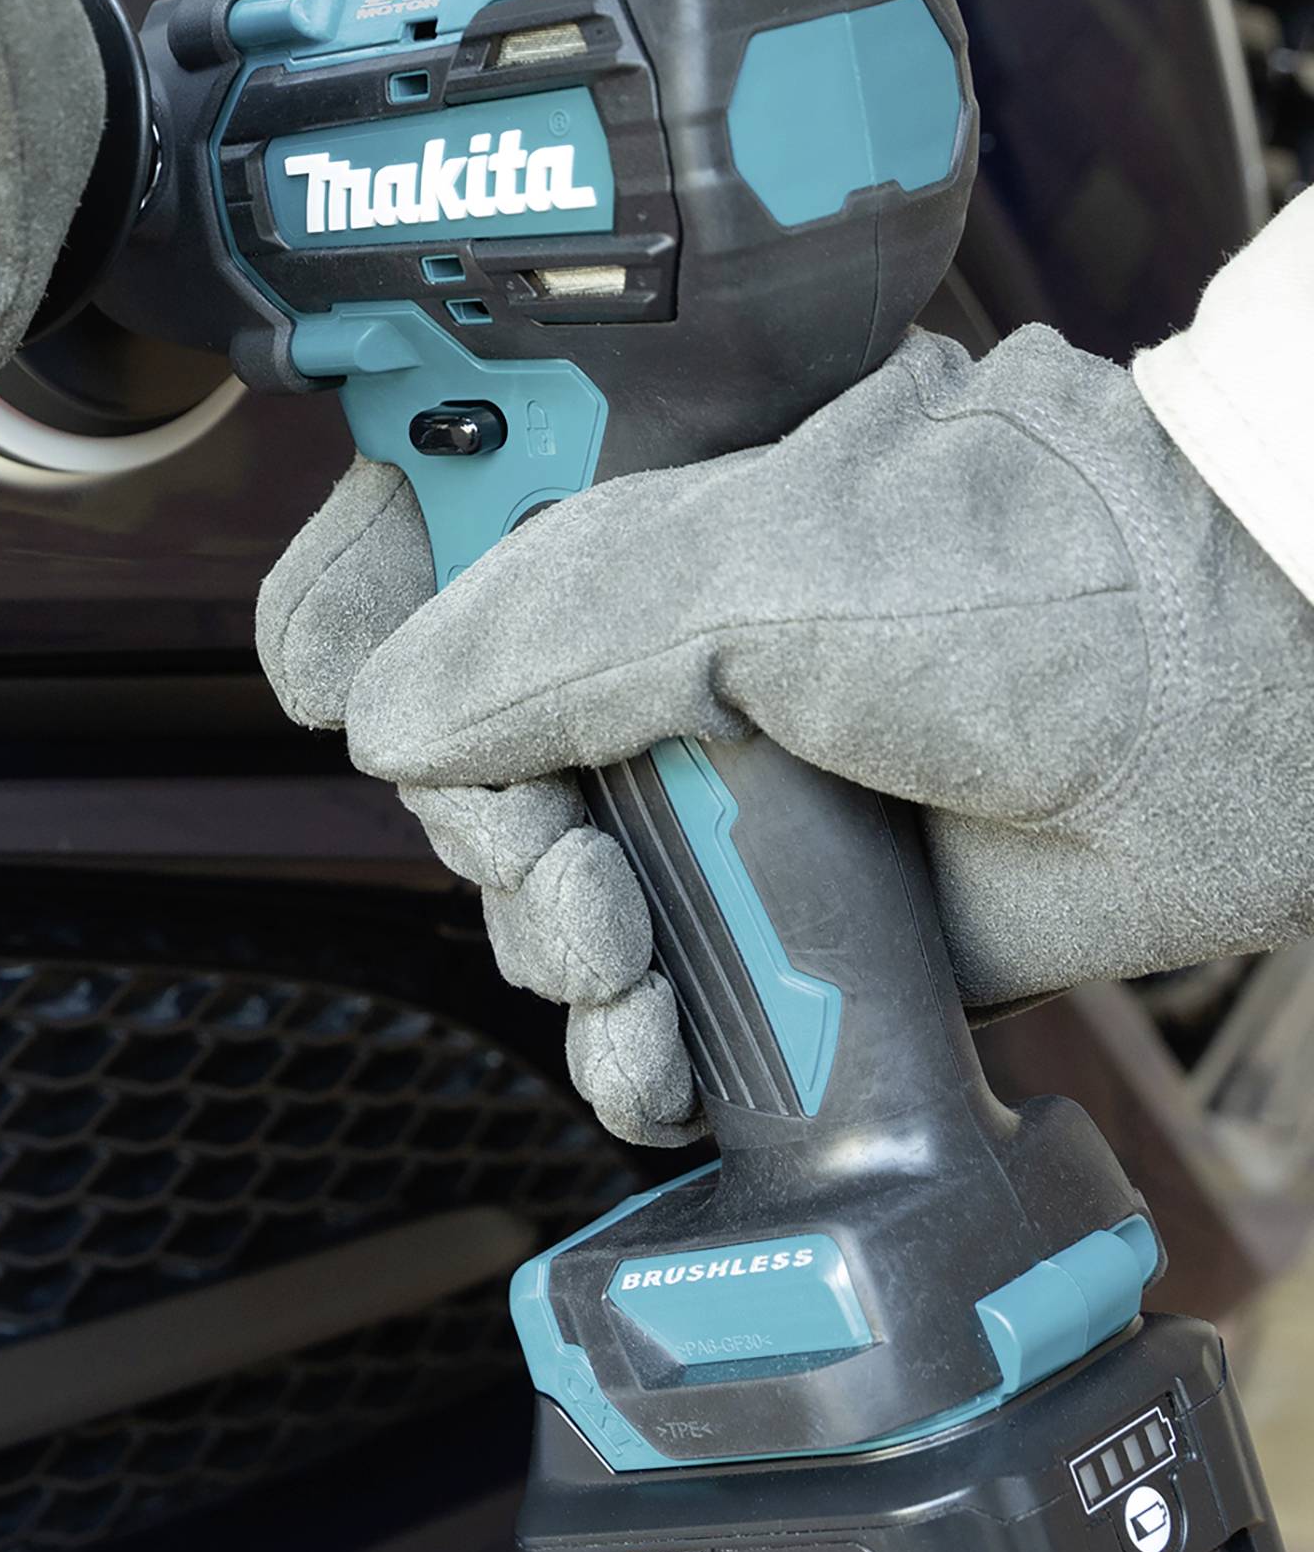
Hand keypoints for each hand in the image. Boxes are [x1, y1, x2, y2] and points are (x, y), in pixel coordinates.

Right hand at [260, 326, 1313, 1143]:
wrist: (1246, 714)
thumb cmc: (1047, 578)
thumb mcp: (765, 564)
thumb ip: (551, 630)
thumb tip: (384, 725)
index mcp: (639, 497)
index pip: (428, 528)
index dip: (357, 602)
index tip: (329, 679)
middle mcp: (661, 635)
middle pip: (459, 744)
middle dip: (481, 832)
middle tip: (555, 867)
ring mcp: (719, 772)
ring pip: (538, 880)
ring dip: (550, 952)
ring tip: (626, 967)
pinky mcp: (780, 905)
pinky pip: (642, 989)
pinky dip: (620, 1043)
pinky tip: (648, 1053)